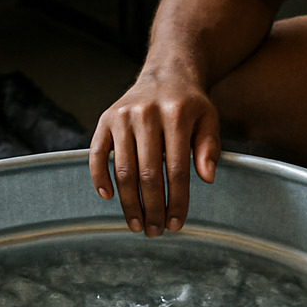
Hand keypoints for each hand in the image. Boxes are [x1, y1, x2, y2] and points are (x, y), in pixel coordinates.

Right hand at [89, 75, 220, 236]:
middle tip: (156, 232)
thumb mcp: (209, 120)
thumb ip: (210, 148)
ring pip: (123, 169)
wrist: (166, 74)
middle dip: (152, 208)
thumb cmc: (190, 105)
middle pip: (148, 173)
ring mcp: (122, 116)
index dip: (176, 200)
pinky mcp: (105, 119)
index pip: (177, 169)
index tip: (177, 224)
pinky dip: (99, 178)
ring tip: (137, 224)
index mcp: (176, 114)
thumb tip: (208, 178)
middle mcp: (146, 113)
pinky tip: (109, 198)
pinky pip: (97, 154)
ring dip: (129, 202)